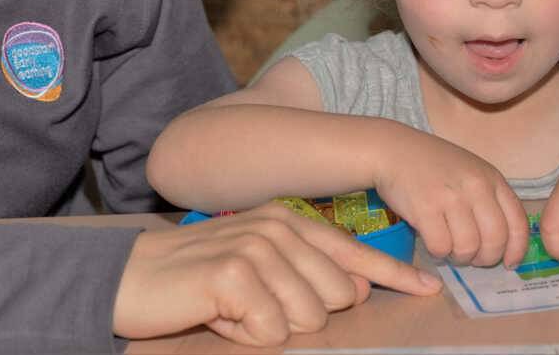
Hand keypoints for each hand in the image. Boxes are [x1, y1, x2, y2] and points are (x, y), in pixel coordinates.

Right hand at [112, 202, 441, 346]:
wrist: (130, 278)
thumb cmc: (196, 280)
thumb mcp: (255, 266)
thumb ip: (302, 272)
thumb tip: (354, 292)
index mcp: (286, 221)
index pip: (353, 253)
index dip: (394, 275)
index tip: (428, 290)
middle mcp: (277, 227)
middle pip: (336, 297)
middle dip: (302, 317)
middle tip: (254, 307)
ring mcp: (257, 248)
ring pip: (308, 318)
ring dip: (269, 329)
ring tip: (233, 311)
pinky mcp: (234, 274)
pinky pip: (271, 331)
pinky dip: (245, 336)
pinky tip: (218, 316)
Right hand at [373, 129, 528, 269]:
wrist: (393, 150)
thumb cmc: (433, 164)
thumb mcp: (470, 172)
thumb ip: (489, 199)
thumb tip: (503, 243)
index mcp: (492, 178)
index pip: (518, 223)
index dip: (516, 250)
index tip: (509, 263)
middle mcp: (476, 186)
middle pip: (495, 240)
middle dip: (486, 259)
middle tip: (473, 259)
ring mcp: (451, 197)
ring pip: (468, 248)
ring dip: (460, 258)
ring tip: (450, 250)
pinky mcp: (426, 208)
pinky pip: (441, 247)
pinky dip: (438, 252)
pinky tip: (433, 242)